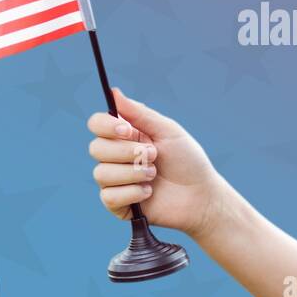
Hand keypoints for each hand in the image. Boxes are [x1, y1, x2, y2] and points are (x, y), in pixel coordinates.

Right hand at [87, 87, 223, 237]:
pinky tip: (148, 193)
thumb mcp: (167, 131)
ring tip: (153, 175)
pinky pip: (109, 197)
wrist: (200, 195)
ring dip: (132, 173)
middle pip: (96, 148)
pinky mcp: (118, 204)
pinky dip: (132, 193)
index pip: (97, 124)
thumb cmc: (187, 160)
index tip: (128, 131)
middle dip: (127, 152)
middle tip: (153, 155)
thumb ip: (140, 113)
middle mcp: (116, 156)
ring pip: (101, 174)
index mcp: (126, 136)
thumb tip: (114, 92)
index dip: (106, 126)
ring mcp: (115, 181)